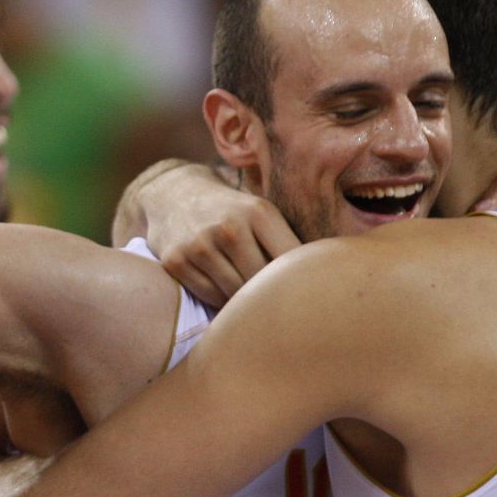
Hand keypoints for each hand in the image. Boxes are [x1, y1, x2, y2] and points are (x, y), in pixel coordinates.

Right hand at [141, 166, 299, 307]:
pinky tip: (222, 288)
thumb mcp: (261, 213)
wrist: (175, 193)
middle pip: (263, 282)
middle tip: (277, 302)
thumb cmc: (231, 212)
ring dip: (244, 300)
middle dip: (270, 294)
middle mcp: (229, 227)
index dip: (298, 281)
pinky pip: (209, 295)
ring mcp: (199, 245)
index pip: (290, 262)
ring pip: (235, 293)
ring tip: (249, 295)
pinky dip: (219, 299)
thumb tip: (322, 283)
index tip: (303, 293)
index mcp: (259, 212)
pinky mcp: (176, 261)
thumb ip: (287, 242)